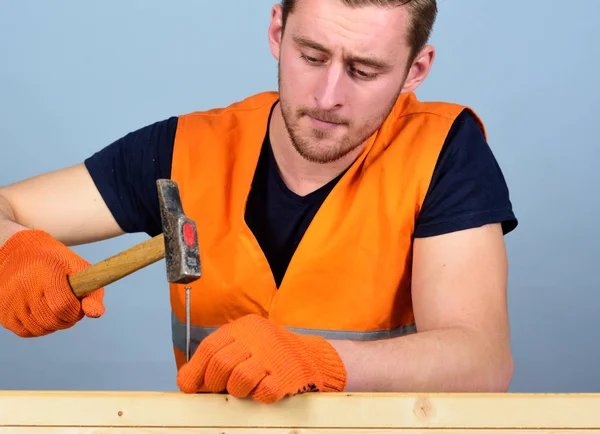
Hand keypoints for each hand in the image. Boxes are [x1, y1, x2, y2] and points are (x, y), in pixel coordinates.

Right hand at [0, 229, 104, 336]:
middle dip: (67, 318)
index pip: (63, 306)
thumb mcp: (79, 269)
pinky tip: (41, 312)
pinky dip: (38, 327)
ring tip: (54, 307)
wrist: (22, 253)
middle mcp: (24, 286)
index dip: (76, 310)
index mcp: (47, 271)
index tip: (78, 303)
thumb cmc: (57, 264)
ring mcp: (11, 300)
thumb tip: (95, 314)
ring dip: (53, 324)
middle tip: (68, 306)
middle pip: (52, 320)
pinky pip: (26, 331)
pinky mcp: (2, 311)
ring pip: (40, 328)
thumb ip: (92, 292)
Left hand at [176, 314, 346, 403]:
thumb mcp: (245, 345)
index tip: (189, 387)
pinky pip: (264, 392)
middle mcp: (258, 338)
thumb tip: (187, 380)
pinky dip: (259, 396)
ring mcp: (274, 356)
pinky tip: (263, 390)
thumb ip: (219, 357)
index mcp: (244, 327)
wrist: (313, 356)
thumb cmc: (271, 354)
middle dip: (215, 383)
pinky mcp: (288, 375)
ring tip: (245, 389)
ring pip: (240, 380)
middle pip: (221, 364)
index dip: (196, 370)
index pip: (210, 347)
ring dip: (237, 390)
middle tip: (220, 389)